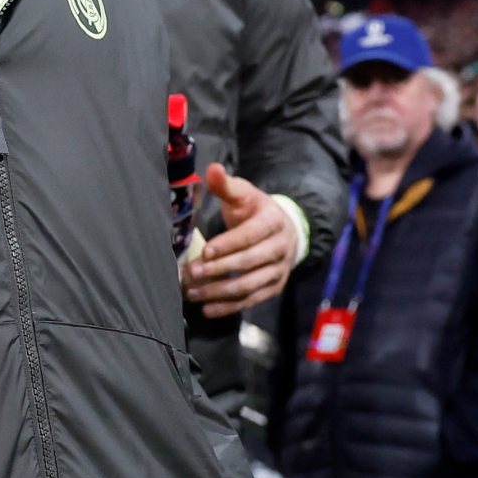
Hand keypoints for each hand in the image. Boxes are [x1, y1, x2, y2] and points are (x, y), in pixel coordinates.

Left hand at [185, 165, 297, 317]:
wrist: (285, 230)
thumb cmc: (256, 211)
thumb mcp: (244, 194)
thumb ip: (226, 185)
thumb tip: (212, 168)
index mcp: (273, 222)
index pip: (250, 235)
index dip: (228, 244)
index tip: (205, 251)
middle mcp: (280, 248)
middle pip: (248, 262)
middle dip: (218, 269)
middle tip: (192, 272)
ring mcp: (278, 271)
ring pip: (248, 286)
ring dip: (219, 291)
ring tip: (192, 292)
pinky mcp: (273, 288)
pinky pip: (251, 300)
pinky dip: (229, 307)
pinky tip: (207, 308)